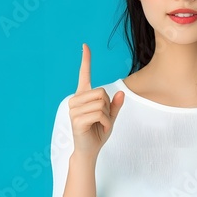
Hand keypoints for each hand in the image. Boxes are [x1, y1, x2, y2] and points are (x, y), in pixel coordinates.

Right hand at [68, 43, 123, 157]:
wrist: (89, 150)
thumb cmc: (98, 132)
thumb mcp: (111, 117)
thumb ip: (115, 105)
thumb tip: (121, 93)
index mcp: (83, 96)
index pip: (84, 75)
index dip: (86, 60)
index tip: (85, 46)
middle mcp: (76, 100)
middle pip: (102, 92)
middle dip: (108, 106)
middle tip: (103, 119)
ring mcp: (74, 110)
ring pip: (102, 103)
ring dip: (107, 116)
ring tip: (100, 125)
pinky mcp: (77, 120)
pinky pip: (99, 114)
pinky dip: (106, 123)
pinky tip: (100, 129)